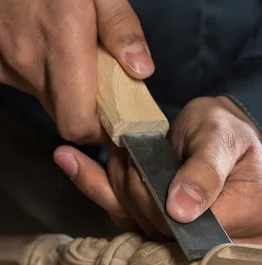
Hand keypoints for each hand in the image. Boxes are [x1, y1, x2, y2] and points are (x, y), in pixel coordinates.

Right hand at [0, 0, 153, 143]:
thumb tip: (141, 70)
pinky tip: (49, 52)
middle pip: (64, 117)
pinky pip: (24, 82)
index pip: (77, 123)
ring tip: (76, 61)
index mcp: (63, 43)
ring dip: (65, 91)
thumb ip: (122, 29)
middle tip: (104, 90)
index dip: (98, 131)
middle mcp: (30, 59)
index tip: (115, 121)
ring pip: (45, 99)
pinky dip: (41, 75)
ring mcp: (8, 61)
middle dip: (87, 112)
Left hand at [54, 97, 261, 246]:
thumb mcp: (221, 136)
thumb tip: (181, 212)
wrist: (216, 132)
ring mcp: (197, 241)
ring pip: (144, 232)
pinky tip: (74, 163)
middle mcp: (229, 237)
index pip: (196, 227)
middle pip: (167, 234)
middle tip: (127, 152)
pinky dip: (98, 191)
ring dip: (121, 188)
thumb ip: (205, 170)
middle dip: (138, 192)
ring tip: (118, 154)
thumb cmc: (226, 129)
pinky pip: (131, 225)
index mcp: (254, 213)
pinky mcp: (168, 235)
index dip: (161, 199)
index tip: (141, 163)